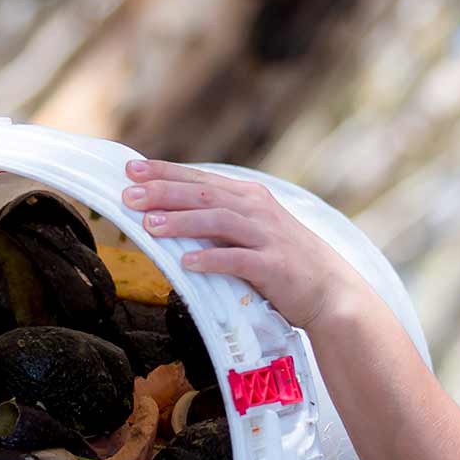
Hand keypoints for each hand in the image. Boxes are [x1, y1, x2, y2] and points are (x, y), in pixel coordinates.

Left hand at [122, 161, 362, 330]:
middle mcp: (257, 210)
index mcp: (249, 197)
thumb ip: (220, 218)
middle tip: (129, 195)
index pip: (199, 180)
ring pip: (218, 221)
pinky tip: (186, 263)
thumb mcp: (254, 229)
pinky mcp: (273, 265)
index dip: (164, 172)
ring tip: (150, 226)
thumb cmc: (284, 260)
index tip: (130, 169)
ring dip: (182, 222)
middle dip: (163, 192)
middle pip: (203, 195)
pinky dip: (211, 259)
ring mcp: (267, 236)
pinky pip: (237, 259)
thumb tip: (170, 213)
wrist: (331, 290)